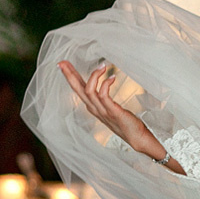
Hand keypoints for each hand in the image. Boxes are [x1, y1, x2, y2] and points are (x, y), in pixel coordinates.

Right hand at [58, 60, 182, 172]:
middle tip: (63, 62)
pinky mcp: (112, 112)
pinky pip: (103, 96)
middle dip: (70, 75)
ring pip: (88, 91)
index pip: (78, 89)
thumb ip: (104, 99)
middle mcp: (94, 108)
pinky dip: (105, 84)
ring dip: (93, 76)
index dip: (70, 77)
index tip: (63, 64)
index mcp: (92, 106)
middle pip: (77, 89)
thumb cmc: (125, 121)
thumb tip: (102, 86)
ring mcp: (102, 111)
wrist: (136, 137)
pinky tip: (112, 77)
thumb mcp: (110, 108)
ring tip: (102, 65)